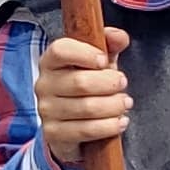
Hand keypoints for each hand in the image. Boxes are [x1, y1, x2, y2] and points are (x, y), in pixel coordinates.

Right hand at [34, 30, 130, 169]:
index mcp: (51, 61)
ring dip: (114, 106)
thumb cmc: (86, 85)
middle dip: (109, 83)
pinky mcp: (54, 133)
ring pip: (87, 108)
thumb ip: (109, 44)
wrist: (70, 124)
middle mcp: (44, 85)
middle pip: (80, 82)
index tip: (104, 61)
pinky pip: (86, 130)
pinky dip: (109, 126)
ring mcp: (46, 110)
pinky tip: (119, 121)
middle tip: (123, 84)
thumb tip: (119, 36)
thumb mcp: (98, 62)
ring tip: (125, 103)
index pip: (61, 50)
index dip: (86, 54)